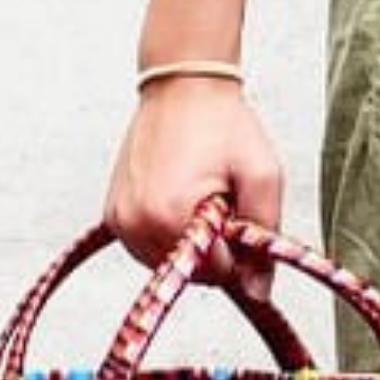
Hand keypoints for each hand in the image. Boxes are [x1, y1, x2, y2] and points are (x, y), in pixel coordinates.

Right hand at [104, 77, 282, 297]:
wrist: (182, 84)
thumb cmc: (223, 124)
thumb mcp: (262, 175)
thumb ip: (265, 238)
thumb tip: (259, 294)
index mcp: (171, 217)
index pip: (219, 275)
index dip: (239, 250)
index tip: (238, 212)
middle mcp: (137, 224)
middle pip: (193, 275)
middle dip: (215, 248)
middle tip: (219, 199)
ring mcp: (121, 221)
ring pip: (172, 265)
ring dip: (191, 244)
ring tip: (197, 196)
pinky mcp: (114, 216)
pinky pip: (150, 250)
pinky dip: (170, 235)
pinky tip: (179, 201)